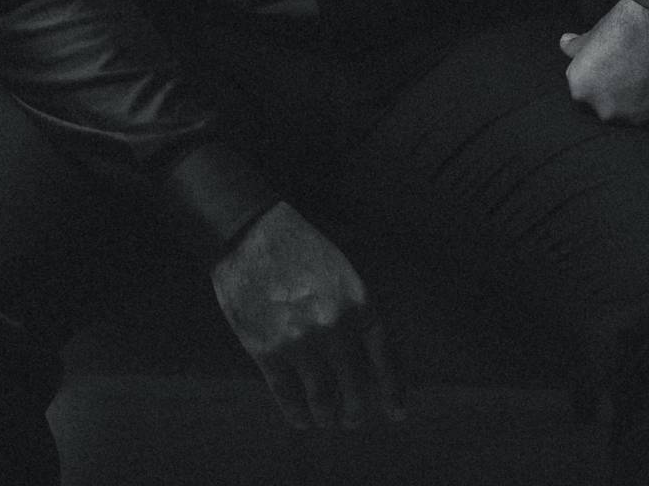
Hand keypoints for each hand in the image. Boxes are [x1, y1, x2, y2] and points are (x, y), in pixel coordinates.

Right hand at [210, 199, 405, 430]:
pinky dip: (297, 415)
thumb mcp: (348, 257)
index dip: (392, 391)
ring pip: (322, 402)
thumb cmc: (302, 238)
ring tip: (327, 419)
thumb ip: (366, 294)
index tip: (397, 413)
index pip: (385, 361)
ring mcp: (301, 343)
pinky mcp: (267, 351)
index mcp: (361, 302)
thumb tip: (383, 327)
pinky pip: (288, 398)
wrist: (251, 230)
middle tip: (352, 418)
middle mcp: (336, 328)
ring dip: (327, 417)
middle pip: (355, 391)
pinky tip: (301, 419)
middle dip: (355, 412)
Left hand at [560, 0, 648, 131]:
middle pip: (614, 112)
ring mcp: (638, 121)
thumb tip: (565, 44)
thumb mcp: (595, 31)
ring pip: (643, 121)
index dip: (604, 83)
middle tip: (641, 72)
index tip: (619, 69)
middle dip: (625, 98)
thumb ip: (577, 48)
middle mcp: (606, 112)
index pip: (588, 97)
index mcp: (582, 90)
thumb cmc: (630, 21)